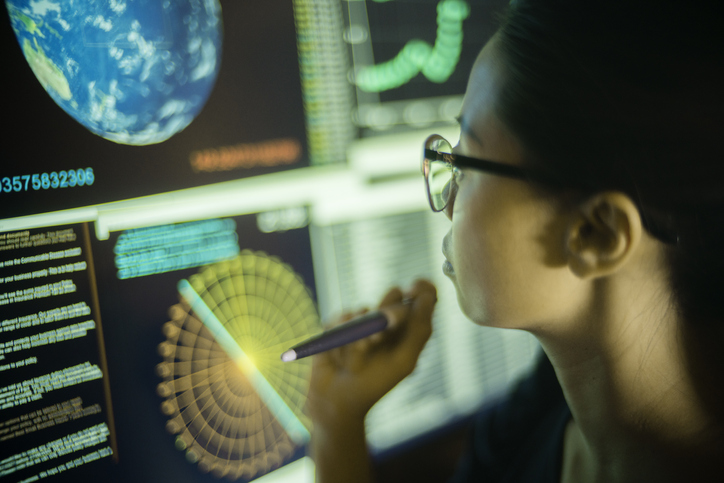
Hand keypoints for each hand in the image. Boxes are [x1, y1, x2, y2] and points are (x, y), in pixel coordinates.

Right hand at [307, 280, 436, 430]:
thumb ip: (419, 330)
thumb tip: (426, 297)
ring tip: (362, 353)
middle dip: (392, 312)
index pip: (422, 297)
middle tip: (388, 328)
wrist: (338, 401)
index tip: (415, 289)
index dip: (422, 288)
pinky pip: (343, 315)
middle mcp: (386, 322)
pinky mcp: (338, 324)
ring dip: (364, 331)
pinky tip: (341, 351)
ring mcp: (361, 322)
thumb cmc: (376, 383)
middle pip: (395, 295)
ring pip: (365, 308)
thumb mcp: (404, 361)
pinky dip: (343, 331)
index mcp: (408, 330)